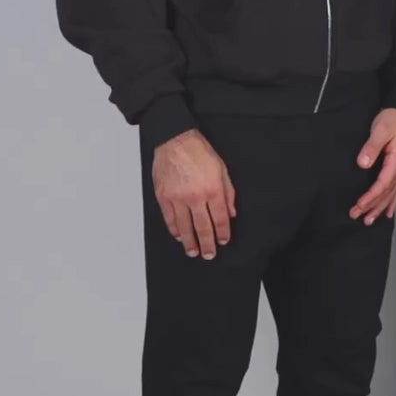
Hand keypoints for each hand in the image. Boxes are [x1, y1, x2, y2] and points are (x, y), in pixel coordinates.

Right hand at [152, 129, 236, 258]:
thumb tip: (231, 213)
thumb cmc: (199, 152)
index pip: (220, 219)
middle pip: (203, 227)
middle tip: (209, 255)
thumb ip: (228, 193)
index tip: (223, 241)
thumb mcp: (222, 169)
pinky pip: (169, 218)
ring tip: (193, 252)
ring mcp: (178, 198)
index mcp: (212, 189)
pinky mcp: (164, 196)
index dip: (223, 233)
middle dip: (207, 244)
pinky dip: (174, 229)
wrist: (175, 140)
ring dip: (190, 242)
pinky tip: (179, 236)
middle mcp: (195, 196)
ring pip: (185, 226)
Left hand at [350, 108, 395, 224]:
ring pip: (393, 194)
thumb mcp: (380, 129)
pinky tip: (388, 211)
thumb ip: (372, 147)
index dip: (371, 197)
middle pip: (387, 193)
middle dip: (373, 207)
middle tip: (359, 217)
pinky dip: (392, 202)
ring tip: (370, 221)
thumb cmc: (393, 119)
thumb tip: (362, 164)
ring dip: (381, 208)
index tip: (359, 205)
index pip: (383, 184)